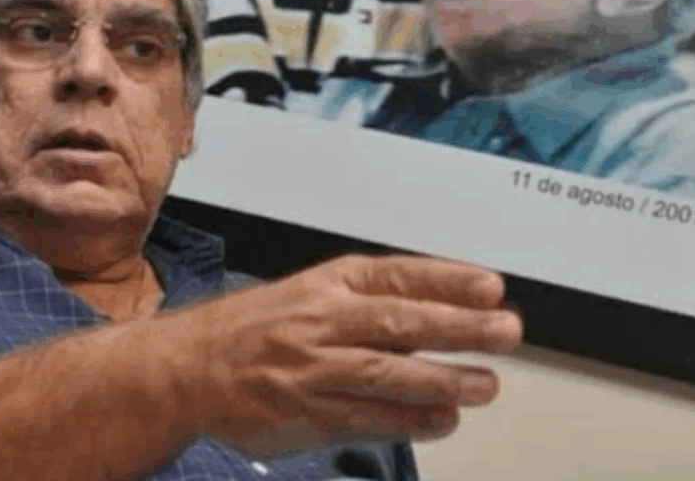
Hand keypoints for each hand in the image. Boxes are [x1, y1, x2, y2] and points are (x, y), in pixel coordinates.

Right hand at [162, 254, 521, 455]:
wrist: (187, 367)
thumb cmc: (253, 329)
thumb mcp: (307, 294)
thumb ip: (366, 302)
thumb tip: (440, 309)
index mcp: (325, 284)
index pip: (396, 274)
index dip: (447, 279)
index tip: (490, 285)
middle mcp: (321, 321)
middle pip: (400, 320)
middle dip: (459, 326)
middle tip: (506, 330)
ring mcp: (312, 368)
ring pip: (387, 371)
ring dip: (443, 378)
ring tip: (487, 383)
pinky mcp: (305, 411)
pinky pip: (364, 416)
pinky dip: (408, 420)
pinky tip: (442, 420)